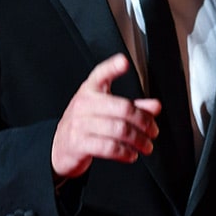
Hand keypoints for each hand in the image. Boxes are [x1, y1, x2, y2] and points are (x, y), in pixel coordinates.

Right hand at [51, 54, 160, 179]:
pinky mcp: (78, 143)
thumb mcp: (105, 109)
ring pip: (119, 130)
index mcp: (90, 90)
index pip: (101, 74)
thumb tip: (155, 106)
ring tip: (146, 146)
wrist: (60, 146)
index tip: (124, 62)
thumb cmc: (86, 123)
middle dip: (144, 122)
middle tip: (153, 131)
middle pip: (122, 108)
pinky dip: (125, 152)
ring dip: (138, 140)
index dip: (112, 67)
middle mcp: (83, 104)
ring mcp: (79, 123)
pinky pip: (108, 147)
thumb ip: (133, 107)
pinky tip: (131, 154)